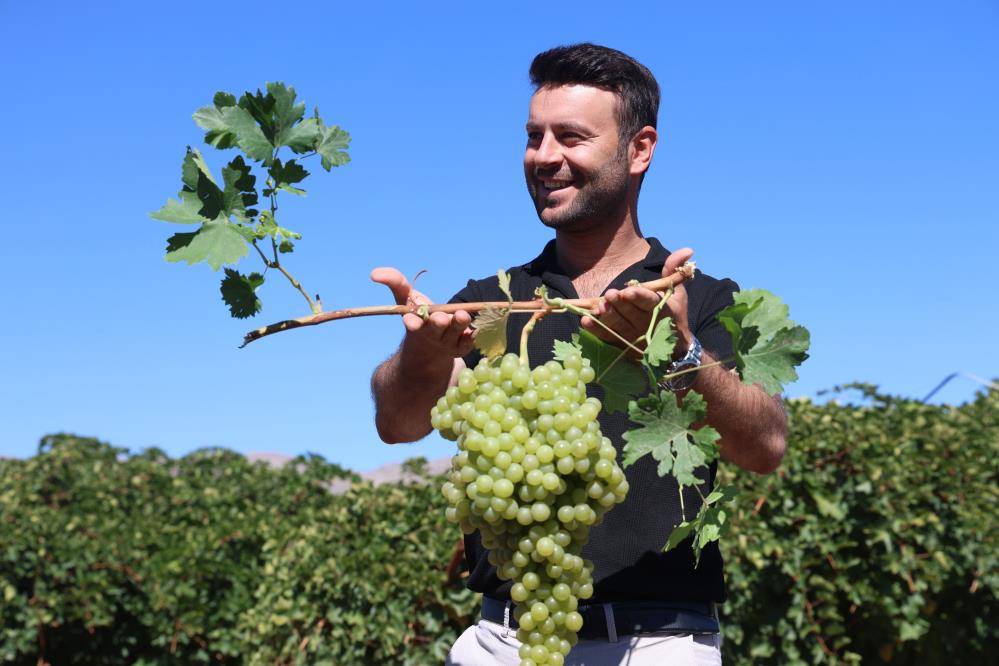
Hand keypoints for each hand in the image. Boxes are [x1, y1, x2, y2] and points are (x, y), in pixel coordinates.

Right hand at [370, 267, 474, 361]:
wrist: (431, 348)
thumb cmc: (419, 316)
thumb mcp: (406, 297)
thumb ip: (395, 282)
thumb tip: (374, 273)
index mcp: (416, 324)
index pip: (412, 323)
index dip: (412, 322)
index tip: (410, 321)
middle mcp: (431, 334)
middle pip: (435, 328)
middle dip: (438, 322)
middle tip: (440, 318)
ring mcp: (448, 342)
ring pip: (455, 332)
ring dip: (458, 324)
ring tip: (462, 316)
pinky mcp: (463, 346)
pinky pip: (470, 340)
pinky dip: (474, 334)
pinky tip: (478, 327)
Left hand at [579, 247, 694, 358]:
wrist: (675, 349)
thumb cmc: (674, 314)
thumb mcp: (678, 292)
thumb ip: (674, 271)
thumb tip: (687, 250)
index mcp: (659, 308)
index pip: (648, 301)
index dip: (638, 296)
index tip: (629, 290)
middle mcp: (644, 323)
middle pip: (629, 313)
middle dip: (619, 304)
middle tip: (609, 295)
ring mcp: (631, 335)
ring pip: (617, 325)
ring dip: (606, 317)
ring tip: (597, 308)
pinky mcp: (620, 344)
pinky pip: (606, 337)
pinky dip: (596, 330)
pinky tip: (586, 321)